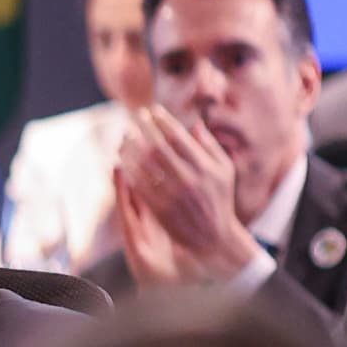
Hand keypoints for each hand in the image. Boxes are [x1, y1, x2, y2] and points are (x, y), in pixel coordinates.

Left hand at [112, 107, 252, 282]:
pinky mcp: (159, 208)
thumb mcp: (225, 171)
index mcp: (206, 168)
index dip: (163, 121)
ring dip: (132, 146)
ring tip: (126, 134)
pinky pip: (138, 183)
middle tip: (135, 115)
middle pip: (159, 147)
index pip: (180, 137)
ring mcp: (173, 195)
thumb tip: (195, 124)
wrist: (212, 236)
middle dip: (145, 128)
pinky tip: (121, 157)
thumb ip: (211, 147)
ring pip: (145, 164)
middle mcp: (190, 180)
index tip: (153, 110)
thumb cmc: (218, 199)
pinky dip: (128, 168)